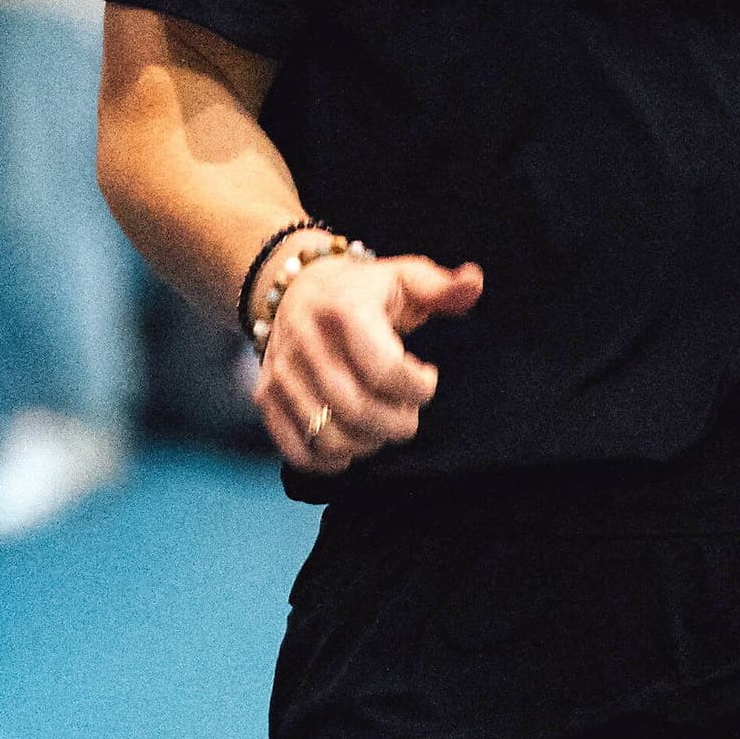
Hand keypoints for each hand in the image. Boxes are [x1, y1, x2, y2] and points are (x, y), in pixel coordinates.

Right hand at [256, 252, 483, 476]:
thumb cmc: (364, 288)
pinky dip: (328, 461)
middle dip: (398, 423)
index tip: (429, 379)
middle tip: (410, 414)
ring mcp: (282, 372)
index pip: (384, 369)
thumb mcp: (405, 277)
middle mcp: (306, 342)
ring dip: (367, 444)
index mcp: (345, 310)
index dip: (418, 387)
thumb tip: (473, 283)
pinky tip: (351, 445)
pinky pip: (295, 450)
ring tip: (383, 427)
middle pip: (358, 410)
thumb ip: (442, 287)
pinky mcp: (266, 396)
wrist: (295, 286)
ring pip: (328, 436)